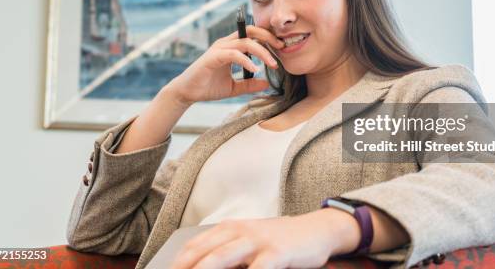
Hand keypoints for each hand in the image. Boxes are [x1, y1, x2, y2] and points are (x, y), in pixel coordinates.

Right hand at [165, 25, 284, 103]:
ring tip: (272, 64)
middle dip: (269, 37)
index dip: (268, 38)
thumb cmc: (208, 87)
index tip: (281, 49)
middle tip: (282, 48)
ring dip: (262, 52)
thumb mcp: (234, 87)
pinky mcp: (213, 57)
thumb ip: (250, 84)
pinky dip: (246, 61)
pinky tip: (255, 69)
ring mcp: (219, 48)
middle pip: (251, 31)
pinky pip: (234, 54)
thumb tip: (267, 84)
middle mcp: (226, 44)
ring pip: (245, 42)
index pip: (253, 35)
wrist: (187, 93)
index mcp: (231, 47)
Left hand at [169, 213, 344, 268]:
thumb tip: (201, 265)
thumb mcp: (251, 241)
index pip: (194, 246)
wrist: (317, 230)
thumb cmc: (280, 241)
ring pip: (221, 257)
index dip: (177, 263)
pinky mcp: (276, 253)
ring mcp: (258, 241)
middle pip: (202, 252)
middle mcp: (240, 231)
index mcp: (230, 228)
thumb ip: (228, 252)